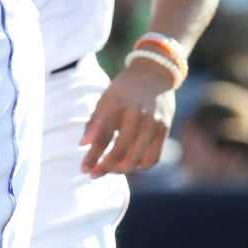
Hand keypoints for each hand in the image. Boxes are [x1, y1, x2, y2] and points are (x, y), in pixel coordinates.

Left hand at [79, 59, 175, 176]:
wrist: (154, 74)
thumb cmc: (124, 90)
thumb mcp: (105, 99)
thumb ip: (94, 122)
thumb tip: (82, 145)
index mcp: (117, 104)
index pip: (102, 136)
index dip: (92, 156)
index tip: (83, 168)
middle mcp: (136, 115)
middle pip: (120, 151)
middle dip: (105, 168)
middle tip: (94, 174)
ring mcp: (153, 123)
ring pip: (137, 158)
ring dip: (122, 169)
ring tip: (111, 169)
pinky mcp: (165, 130)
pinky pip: (153, 158)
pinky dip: (140, 166)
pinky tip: (130, 164)